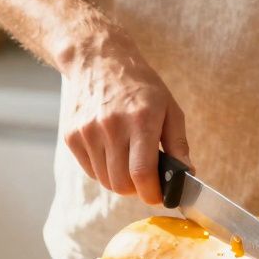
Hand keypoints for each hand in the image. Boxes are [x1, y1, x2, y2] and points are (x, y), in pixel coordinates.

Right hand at [60, 32, 190, 204]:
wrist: (98, 61)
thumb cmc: (139, 86)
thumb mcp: (169, 108)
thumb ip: (178, 145)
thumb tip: (187, 177)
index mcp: (141, 119)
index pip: (142, 174)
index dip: (152, 194)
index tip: (159, 197)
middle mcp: (111, 126)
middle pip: (122, 184)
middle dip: (138, 190)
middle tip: (146, 180)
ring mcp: (87, 132)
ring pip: (106, 181)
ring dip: (120, 180)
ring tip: (128, 160)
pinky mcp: (72, 136)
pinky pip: (91, 171)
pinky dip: (104, 170)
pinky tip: (111, 151)